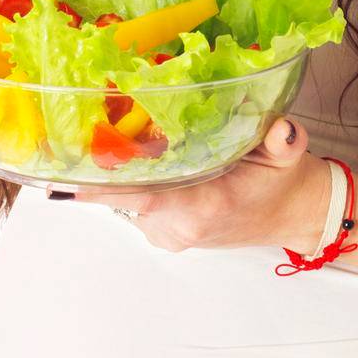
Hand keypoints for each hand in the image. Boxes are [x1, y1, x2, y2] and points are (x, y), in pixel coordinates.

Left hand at [45, 116, 331, 254]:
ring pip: (128, 197)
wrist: (290, 215)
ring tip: (116, 133)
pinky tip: (142, 156)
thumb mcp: (288, 154)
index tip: (67, 175)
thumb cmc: (283, 183)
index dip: (104, 185)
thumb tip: (283, 129)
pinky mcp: (166, 234)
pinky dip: (134, 182)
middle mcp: (181, 226)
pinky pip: (137, 204)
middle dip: (108, 160)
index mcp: (206, 207)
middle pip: (126, 191)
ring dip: (121, 171)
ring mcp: (170, 234)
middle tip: (88, 123)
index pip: (144, 196)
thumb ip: (285, 140)